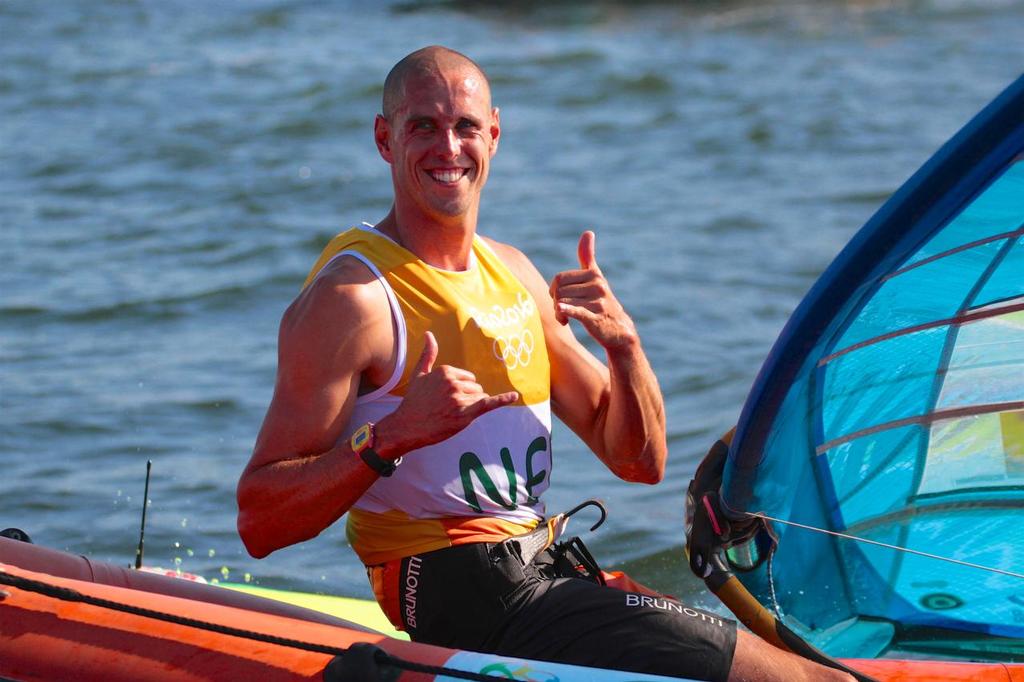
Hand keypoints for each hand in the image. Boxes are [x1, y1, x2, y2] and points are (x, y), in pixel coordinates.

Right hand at [381, 332, 518, 454]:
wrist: (407, 426)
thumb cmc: (413, 401)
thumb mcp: (419, 374)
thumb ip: (428, 354)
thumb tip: (428, 334)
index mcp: (446, 371)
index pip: (469, 378)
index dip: (461, 390)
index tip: (446, 398)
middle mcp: (453, 382)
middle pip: (476, 388)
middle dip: (468, 398)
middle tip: (448, 408)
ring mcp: (459, 398)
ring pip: (480, 399)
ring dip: (471, 407)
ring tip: (451, 414)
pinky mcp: (464, 413)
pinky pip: (488, 404)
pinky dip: (502, 400)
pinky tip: (514, 396)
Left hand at [549, 231, 637, 349]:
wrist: (618, 330)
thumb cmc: (601, 302)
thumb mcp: (596, 277)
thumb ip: (588, 256)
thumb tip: (588, 232)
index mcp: (594, 274)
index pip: (560, 278)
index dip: (554, 290)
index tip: (559, 298)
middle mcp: (597, 285)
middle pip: (559, 291)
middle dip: (556, 302)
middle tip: (562, 311)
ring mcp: (597, 302)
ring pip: (563, 303)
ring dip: (559, 313)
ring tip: (566, 318)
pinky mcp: (596, 318)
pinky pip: (576, 311)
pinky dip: (566, 311)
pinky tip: (562, 314)